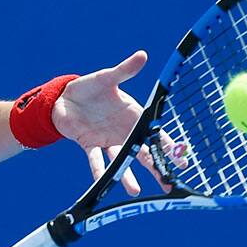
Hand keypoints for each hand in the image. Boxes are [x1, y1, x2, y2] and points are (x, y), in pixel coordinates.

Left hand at [52, 50, 173, 195]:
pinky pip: (95, 159)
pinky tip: (103, 182)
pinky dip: (98, 170)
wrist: (64, 97)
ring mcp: (106, 140)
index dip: (168, 147)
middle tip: (169, 185)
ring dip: (127, 175)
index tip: (182, 160)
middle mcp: (122, 132)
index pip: (154, 134)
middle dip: (156, 169)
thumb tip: (142, 55)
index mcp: (132, 116)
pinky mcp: (88, 144)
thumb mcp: (107, 77)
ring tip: (135, 191)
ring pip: (121, 161)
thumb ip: (124, 71)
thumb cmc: (90, 87)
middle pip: (142, 153)